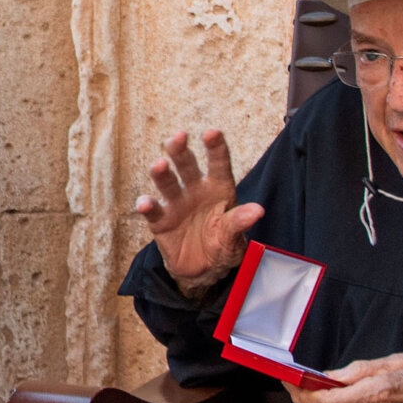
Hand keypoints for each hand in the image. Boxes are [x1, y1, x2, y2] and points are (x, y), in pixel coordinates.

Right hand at [134, 129, 263, 295]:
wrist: (202, 270)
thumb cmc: (222, 246)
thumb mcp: (234, 238)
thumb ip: (240, 222)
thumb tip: (258, 210)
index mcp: (218, 189)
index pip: (218, 165)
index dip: (216, 148)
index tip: (212, 132)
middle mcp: (195, 190)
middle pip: (187, 165)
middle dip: (181, 150)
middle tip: (179, 137)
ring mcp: (176, 204)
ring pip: (167, 183)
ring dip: (162, 173)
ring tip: (159, 165)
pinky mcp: (160, 221)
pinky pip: (152, 211)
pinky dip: (147, 206)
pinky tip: (145, 204)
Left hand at [283, 347, 402, 402]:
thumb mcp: (397, 359)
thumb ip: (361, 370)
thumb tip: (331, 376)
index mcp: (378, 397)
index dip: (302, 393)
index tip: (289, 379)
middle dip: (305, 397)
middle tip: (292, 379)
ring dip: (319, 402)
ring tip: (308, 382)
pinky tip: (333, 390)